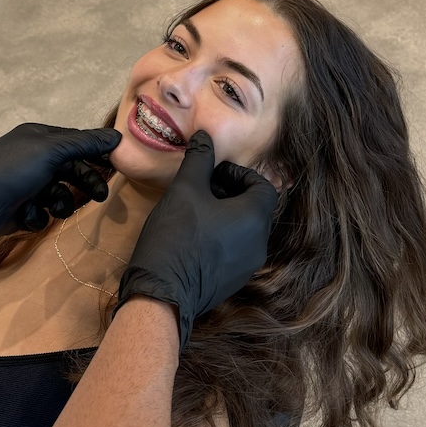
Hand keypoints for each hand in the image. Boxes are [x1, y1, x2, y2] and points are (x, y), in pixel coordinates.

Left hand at [0, 123, 121, 249]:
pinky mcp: (21, 210)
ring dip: (61, 202)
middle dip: (86, 183)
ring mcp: (28, 186)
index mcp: (42, 140)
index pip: (78, 143)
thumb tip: (116, 137)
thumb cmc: (11, 170)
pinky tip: (27, 215)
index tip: (117, 166)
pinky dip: (38, 217)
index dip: (97, 154)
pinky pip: (42, 215)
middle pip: (72, 171)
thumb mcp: (50, 151)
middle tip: (100, 196)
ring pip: (60, 195)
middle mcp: (36, 160)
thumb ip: (83, 144)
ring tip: (53, 207)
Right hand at [117, 130, 277, 351]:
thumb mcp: (184, 190)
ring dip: (224, 216)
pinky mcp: (232, 282)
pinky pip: (234, 251)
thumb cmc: (176, 236)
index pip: (264, 186)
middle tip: (200, 191)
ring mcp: (247, 266)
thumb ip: (199, 160)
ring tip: (193, 213)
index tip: (212, 175)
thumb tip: (204, 134)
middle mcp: (259, 243)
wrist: (162, 292)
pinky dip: (220, 238)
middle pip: (254, 208)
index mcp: (254, 218)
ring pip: (244, 230)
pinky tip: (191, 239)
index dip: (239, 174)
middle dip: (229, 193)